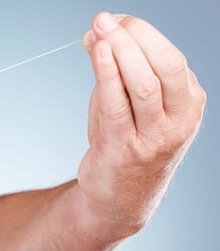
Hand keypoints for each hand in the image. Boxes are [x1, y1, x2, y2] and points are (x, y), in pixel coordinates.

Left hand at [77, 13, 205, 238]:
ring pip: (144, 85)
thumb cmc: (126, 143)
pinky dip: (107, 75)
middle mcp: (179, 121)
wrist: (119, 198)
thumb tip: (94, 32)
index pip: (170, 58)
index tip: (112, 20)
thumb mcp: (126, 104)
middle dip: (135, 36)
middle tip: (105, 19)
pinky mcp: (125, 150)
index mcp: (188, 104)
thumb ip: (114, 70)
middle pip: (165, 66)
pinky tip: (97, 54)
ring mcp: (154, 138)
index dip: (140, 33)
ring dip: (119, 52)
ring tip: (98, 30)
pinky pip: (117, 106)